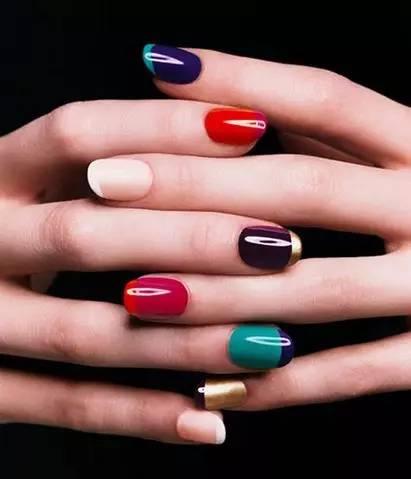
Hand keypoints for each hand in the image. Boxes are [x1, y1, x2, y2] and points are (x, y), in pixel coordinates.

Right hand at [0, 98, 296, 442]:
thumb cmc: (19, 222)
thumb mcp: (46, 178)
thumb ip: (112, 159)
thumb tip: (227, 133)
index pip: (77, 134)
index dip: (164, 128)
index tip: (253, 127)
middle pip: (85, 234)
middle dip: (191, 240)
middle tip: (283, 246)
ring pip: (84, 334)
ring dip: (184, 341)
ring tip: (271, 342)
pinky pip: (65, 407)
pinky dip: (141, 416)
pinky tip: (210, 420)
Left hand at [100, 45, 410, 409]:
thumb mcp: (396, 151)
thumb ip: (321, 127)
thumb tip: (221, 94)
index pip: (324, 100)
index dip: (241, 79)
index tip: (157, 64)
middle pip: (299, 188)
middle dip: (196, 187)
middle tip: (106, 184)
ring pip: (312, 290)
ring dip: (219, 297)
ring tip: (135, 296)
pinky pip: (350, 375)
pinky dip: (277, 385)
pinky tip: (209, 387)